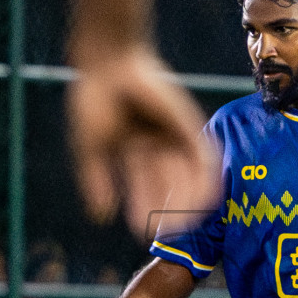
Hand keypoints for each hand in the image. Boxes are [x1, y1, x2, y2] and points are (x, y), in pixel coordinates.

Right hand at [65, 48, 220, 242]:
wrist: (109, 64)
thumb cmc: (94, 100)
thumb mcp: (91, 148)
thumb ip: (96, 181)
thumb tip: (101, 217)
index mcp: (134, 150)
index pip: (143, 187)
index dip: (144, 209)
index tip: (143, 232)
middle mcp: (158, 144)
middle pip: (167, 184)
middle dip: (167, 209)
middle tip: (168, 234)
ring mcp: (174, 134)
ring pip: (186, 175)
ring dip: (187, 200)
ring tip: (184, 223)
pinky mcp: (188, 124)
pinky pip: (203, 157)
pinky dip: (206, 179)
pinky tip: (205, 200)